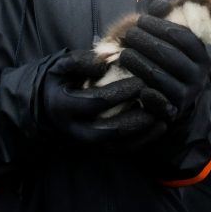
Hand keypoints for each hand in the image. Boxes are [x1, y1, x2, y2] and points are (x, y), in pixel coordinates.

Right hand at [37, 50, 163, 145]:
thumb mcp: (62, 65)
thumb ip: (81, 60)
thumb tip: (105, 63)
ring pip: (118, 145)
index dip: (120, 92)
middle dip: (135, 118)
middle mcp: (75, 130)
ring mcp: (87, 143)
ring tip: (163, 116)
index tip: (140, 81)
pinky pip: (122, 151)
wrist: (47, 106)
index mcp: (64, 106)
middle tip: (156, 101)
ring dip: (143, 133)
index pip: (96, 102)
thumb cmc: (60, 79)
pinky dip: (143, 141)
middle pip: (109, 130)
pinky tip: (160, 126)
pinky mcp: (98, 149)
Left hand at [118, 14, 210, 122]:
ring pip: (159, 76)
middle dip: (146, 42)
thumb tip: (159, 5)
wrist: (181, 101)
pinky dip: (144, 91)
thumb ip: (166, 21)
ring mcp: (185, 95)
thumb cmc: (172, 63)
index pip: (184, 37)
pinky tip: (132, 81)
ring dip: (139, 62)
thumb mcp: (174, 43)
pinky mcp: (172, 111)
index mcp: (201, 56)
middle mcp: (198, 76)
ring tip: (124, 53)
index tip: (142, 20)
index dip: (161, 26)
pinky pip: (156, 101)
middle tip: (129, 34)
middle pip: (170, 55)